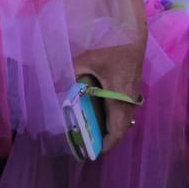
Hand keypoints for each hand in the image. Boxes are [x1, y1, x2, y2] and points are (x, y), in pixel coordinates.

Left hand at [74, 34, 145, 156]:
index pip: (116, 133)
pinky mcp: (130, 91)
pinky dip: (110, 117)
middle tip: (85, 140)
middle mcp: (128, 104)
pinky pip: (121, 111)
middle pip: (118, 130)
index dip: (105, 145)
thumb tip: (53, 83)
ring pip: (121, 121)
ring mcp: (131, 98)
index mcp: (120, 101)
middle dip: (103, 139)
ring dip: (107, 127)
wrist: (134, 36)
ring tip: (87, 128)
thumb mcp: (88, 60)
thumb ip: (70, 72)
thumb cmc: (113, 49)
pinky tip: (95, 110)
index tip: (91, 151)